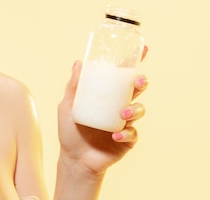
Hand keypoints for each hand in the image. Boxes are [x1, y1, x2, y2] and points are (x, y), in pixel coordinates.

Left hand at [57, 47, 148, 174]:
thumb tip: (79, 62)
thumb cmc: (70, 130)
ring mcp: (124, 122)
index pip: (122, 75)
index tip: (142, 50)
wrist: (74, 159)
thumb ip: (73, 86)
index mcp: (106, 94)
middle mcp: (117, 105)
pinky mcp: (127, 139)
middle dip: (141, 82)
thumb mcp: (67, 106)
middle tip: (138, 81)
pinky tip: (116, 136)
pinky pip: (133, 133)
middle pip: (136, 89)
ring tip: (123, 113)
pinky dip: (126, 133)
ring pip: (139, 109)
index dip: (134, 62)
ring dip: (135, 109)